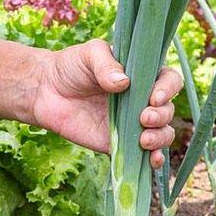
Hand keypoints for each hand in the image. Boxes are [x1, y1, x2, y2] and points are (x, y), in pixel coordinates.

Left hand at [32, 39, 182, 167]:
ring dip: (160, 139)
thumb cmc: (71, 67)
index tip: (154, 97)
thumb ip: (106, 65)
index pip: (169, 81)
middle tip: (143, 118)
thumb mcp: (89, 54)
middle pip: (168, 110)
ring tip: (144, 140)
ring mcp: (133, 124)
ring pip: (162, 134)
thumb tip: (124, 82)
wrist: (46, 92)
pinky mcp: (119, 144)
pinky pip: (142, 155)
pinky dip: (152, 160)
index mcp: (142, 75)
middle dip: (161, 116)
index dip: (168, 89)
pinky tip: (151, 160)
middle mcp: (142, 101)